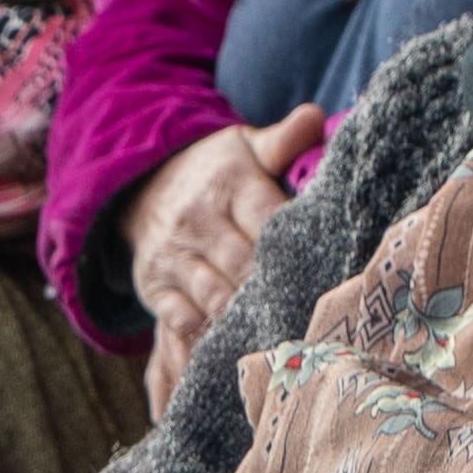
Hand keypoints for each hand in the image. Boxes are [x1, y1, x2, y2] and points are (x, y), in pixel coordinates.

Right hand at [127, 111, 313, 357]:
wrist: (142, 186)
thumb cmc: (216, 172)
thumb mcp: (246, 147)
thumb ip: (284, 140)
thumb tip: (314, 117)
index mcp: (228, 184)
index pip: (267, 218)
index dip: (295, 246)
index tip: (329, 269)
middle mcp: (197, 221)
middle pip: (242, 265)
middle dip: (276, 292)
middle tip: (315, 318)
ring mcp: (174, 258)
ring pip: (213, 297)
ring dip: (246, 322)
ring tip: (284, 342)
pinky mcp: (155, 288)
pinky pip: (180, 322)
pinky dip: (207, 342)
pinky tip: (238, 354)